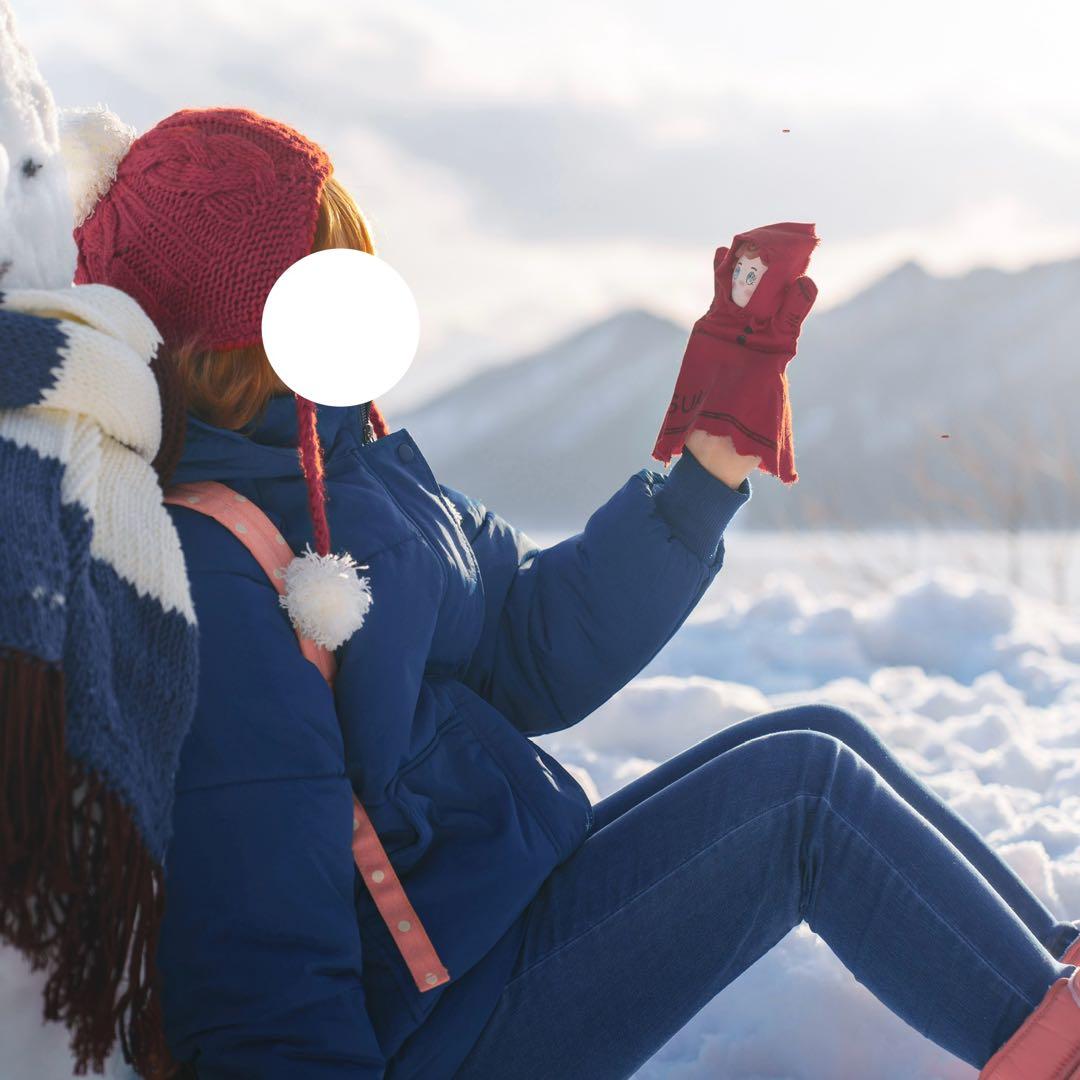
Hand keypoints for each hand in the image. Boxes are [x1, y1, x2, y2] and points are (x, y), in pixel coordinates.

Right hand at [651, 223, 818, 483]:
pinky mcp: (710, 331)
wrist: (711, 446)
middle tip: (784, 241)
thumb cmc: (747, 443)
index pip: (792, 320)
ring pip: (745, 291)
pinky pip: (717, 297)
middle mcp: (760, 339)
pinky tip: (722, 251)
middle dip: (777, 268)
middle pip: (772, 295)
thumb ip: (776, 447)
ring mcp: (735, 332)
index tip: (804, 283)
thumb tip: (789, 479)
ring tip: (752, 238)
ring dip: (750, 265)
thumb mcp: (764, 441)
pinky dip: (720, 274)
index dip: (798, 301)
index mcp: (777, 355)